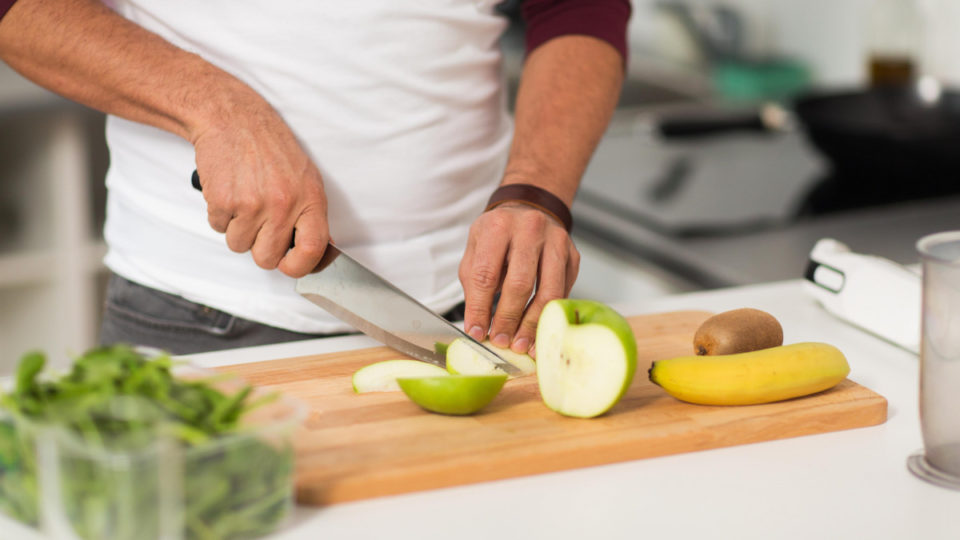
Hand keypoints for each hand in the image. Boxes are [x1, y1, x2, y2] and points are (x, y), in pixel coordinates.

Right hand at [191, 97, 329, 277]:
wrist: (233, 117)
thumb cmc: (270, 146)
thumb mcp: (305, 176)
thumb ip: (310, 213)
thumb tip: (318, 249)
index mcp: (310, 199)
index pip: (312, 250)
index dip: (298, 266)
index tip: (289, 264)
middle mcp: (283, 204)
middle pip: (267, 258)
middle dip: (259, 247)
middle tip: (258, 224)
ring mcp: (252, 204)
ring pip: (239, 245)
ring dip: (237, 228)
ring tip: (244, 199)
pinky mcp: (222, 201)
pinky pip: (218, 228)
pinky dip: (219, 214)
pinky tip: (229, 191)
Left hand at [459, 203, 579, 356]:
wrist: (529, 210)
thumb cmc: (498, 235)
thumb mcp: (476, 250)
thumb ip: (474, 284)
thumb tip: (478, 326)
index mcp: (499, 226)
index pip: (487, 274)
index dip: (480, 308)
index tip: (477, 332)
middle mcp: (530, 229)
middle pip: (520, 284)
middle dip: (509, 319)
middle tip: (501, 341)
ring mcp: (556, 242)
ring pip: (548, 292)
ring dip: (533, 323)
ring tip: (521, 344)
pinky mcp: (573, 257)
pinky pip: (563, 293)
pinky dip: (549, 316)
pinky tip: (538, 332)